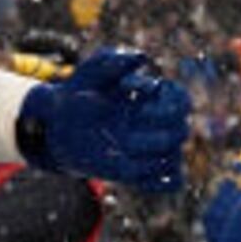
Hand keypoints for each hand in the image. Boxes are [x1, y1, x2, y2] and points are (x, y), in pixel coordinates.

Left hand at [19, 46, 189, 189]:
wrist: (59, 123)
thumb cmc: (80, 90)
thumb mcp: (91, 70)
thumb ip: (116, 60)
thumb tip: (143, 58)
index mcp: (153, 98)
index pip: (181, 100)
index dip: (173, 102)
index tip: (149, 100)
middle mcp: (155, 125)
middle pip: (180, 131)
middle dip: (160, 132)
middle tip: (130, 131)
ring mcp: (147, 150)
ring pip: (173, 159)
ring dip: (154, 158)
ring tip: (123, 151)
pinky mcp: (137, 172)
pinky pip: (166, 183)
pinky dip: (158, 181)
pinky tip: (131, 169)